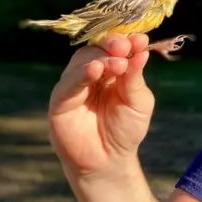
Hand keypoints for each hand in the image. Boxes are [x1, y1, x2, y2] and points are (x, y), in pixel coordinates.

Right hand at [48, 33, 153, 178]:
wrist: (109, 161)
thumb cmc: (125, 130)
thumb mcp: (139, 103)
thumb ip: (136, 78)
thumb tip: (142, 51)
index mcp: (110, 69)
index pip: (114, 47)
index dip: (126, 40)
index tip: (141, 39)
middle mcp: (90, 73)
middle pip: (96, 48)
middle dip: (112, 44)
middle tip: (126, 46)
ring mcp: (74, 85)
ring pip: (81, 60)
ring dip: (100, 58)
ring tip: (118, 63)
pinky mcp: (60, 100)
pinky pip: (68, 82)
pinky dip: (81, 74)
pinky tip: (95, 69)